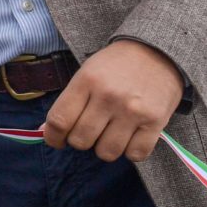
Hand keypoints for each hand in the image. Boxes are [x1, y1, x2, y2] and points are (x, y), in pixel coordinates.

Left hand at [41, 40, 183, 162]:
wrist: (158, 51)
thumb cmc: (117, 65)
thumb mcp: (87, 73)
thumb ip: (69, 101)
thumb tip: (48, 130)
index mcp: (87, 81)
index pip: (59, 120)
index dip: (53, 137)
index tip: (57, 140)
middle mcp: (108, 96)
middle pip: (81, 140)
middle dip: (80, 141)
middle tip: (88, 132)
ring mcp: (133, 110)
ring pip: (107, 152)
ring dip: (104, 148)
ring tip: (109, 134)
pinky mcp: (156, 121)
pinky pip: (136, 154)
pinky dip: (130, 152)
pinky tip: (129, 138)